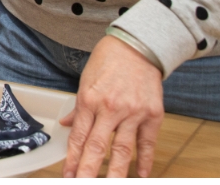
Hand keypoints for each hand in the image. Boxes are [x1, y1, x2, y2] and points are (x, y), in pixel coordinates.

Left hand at [61, 35, 163, 177]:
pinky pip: (147, 144)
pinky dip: (144, 162)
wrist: (137, 47)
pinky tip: (140, 176)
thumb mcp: (85, 82)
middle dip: (88, 170)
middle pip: (97, 147)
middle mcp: (110, 109)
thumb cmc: (108, 62)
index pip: (78, 137)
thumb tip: (66, 125)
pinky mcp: (153, 115)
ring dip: (115, 172)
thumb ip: (79, 108)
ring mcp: (133, 113)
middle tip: (82, 183)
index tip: (68, 174)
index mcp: (89, 100)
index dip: (72, 158)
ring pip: (122, 150)